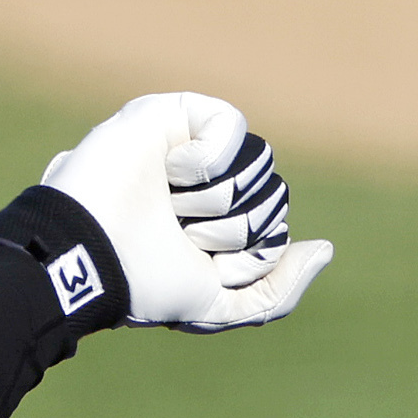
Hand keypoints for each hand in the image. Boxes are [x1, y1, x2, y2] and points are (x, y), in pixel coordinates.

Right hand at [43, 91, 333, 332]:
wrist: (92, 256)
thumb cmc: (146, 282)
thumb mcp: (223, 305)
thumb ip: (279, 290)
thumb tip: (324, 249)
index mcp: (222, 224)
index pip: (275, 231)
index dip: (248, 256)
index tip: (200, 262)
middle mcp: (211, 184)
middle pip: (273, 199)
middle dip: (233, 231)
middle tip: (182, 232)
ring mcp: (191, 146)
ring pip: (256, 168)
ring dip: (216, 201)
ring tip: (169, 205)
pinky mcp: (170, 112)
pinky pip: (231, 123)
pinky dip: (205, 159)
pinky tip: (171, 172)